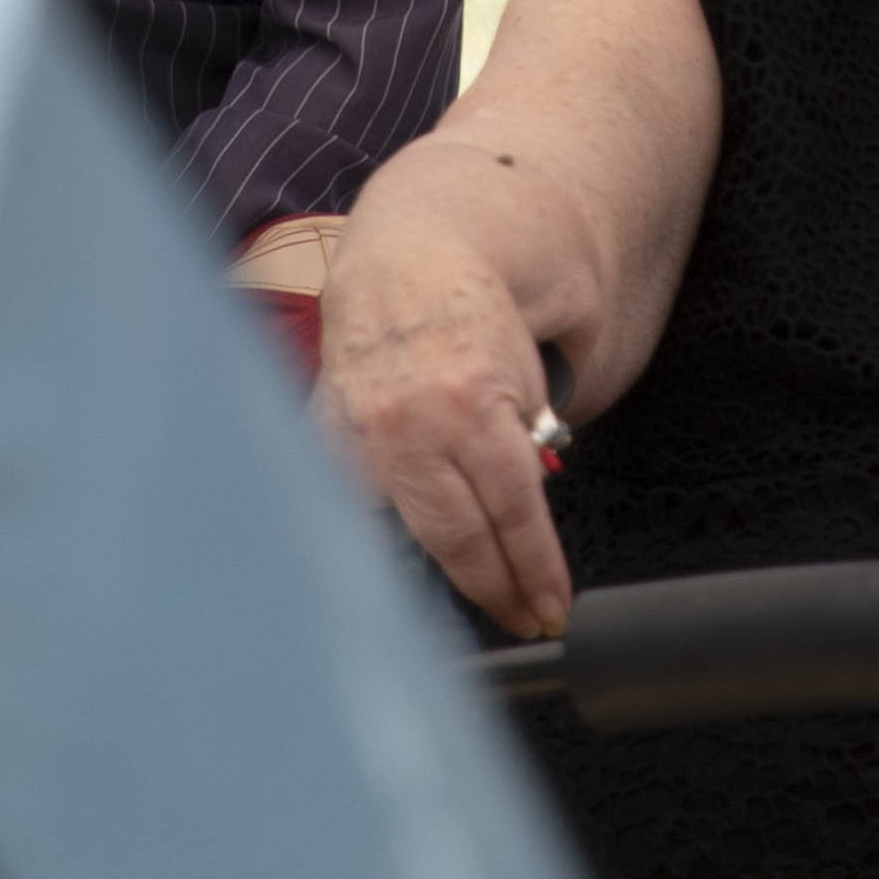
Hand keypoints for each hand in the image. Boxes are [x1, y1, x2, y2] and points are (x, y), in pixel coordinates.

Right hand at [316, 211, 572, 635]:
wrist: (403, 261)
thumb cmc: (473, 314)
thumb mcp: (525, 372)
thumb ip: (527, 441)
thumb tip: (526, 517)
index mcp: (473, 403)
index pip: (515, 510)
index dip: (536, 569)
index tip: (552, 606)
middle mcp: (412, 427)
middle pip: (461, 537)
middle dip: (499, 587)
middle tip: (528, 617)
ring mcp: (360, 438)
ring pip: (405, 535)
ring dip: (445, 573)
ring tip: (484, 597)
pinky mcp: (326, 440)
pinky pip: (353, 509)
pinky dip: (378, 538)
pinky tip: (404, 567)